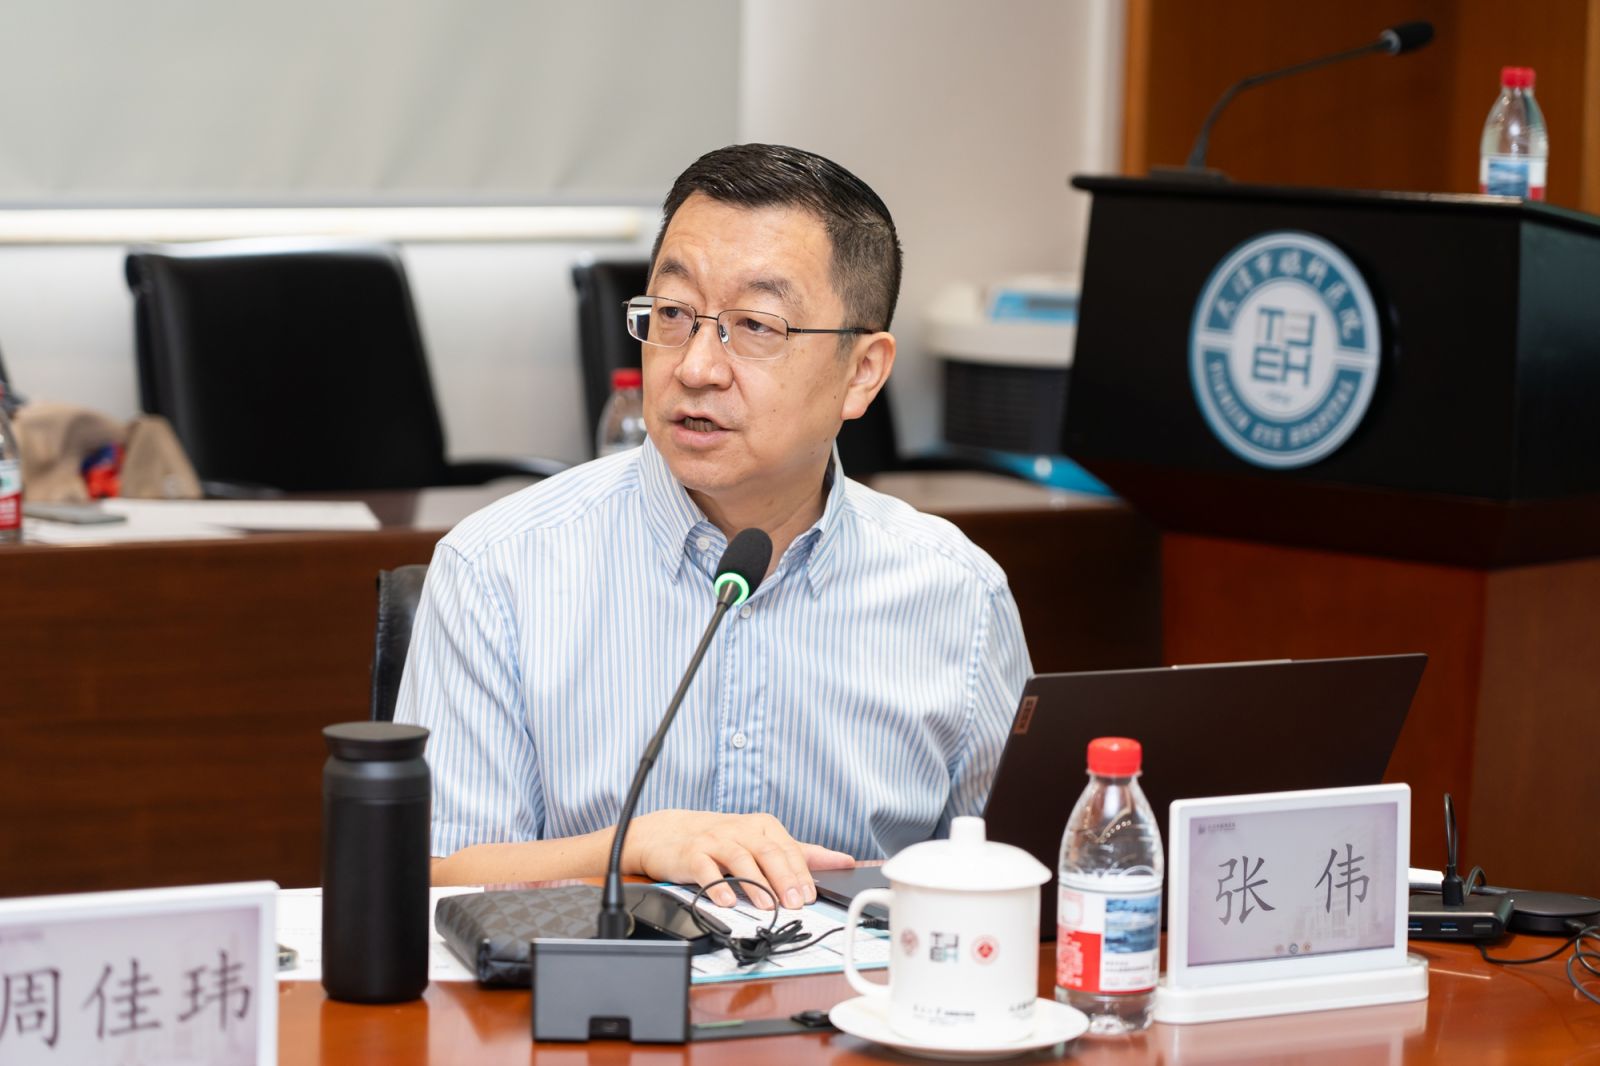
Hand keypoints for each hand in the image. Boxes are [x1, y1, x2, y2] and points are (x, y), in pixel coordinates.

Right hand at [623, 809, 854, 908]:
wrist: (668, 834)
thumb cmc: (722, 840)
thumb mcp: (763, 841)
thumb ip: (802, 853)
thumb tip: (843, 860)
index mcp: (762, 826)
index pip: (788, 849)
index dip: (801, 873)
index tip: (811, 895)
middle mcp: (740, 830)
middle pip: (768, 852)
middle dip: (784, 879)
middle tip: (796, 903)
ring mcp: (715, 840)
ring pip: (740, 860)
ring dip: (756, 884)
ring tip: (768, 906)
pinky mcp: (692, 854)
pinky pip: (706, 870)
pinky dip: (717, 886)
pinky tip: (727, 901)